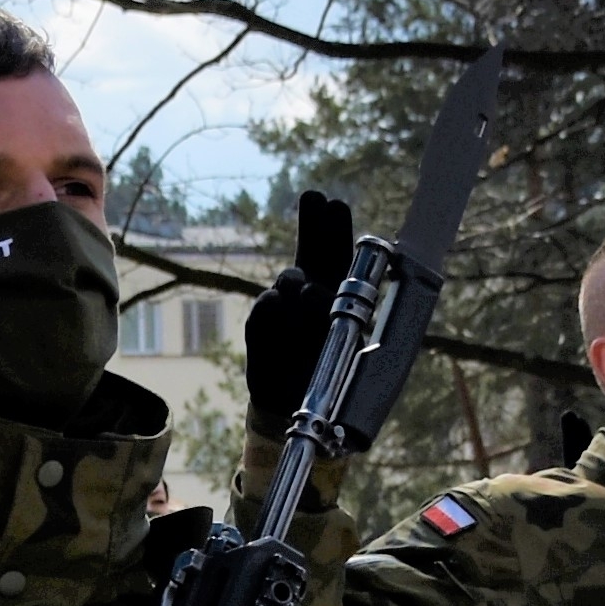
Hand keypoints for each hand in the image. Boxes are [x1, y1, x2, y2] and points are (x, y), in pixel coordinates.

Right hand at [245, 190, 353, 433]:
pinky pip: (266, 307)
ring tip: (305, 300)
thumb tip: (310, 287)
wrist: (293, 408)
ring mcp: (284, 307)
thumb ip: (333, 315)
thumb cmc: (327, 378)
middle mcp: (311, 297)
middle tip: (314, 197)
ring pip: (289, 278)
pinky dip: (273, 311)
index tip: (333, 202)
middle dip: (314, 224)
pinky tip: (279, 315)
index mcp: (338, 299)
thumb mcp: (343, 347)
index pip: (339, 258)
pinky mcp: (262, 326)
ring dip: (298, 284)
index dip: (335, 229)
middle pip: (311, 253)